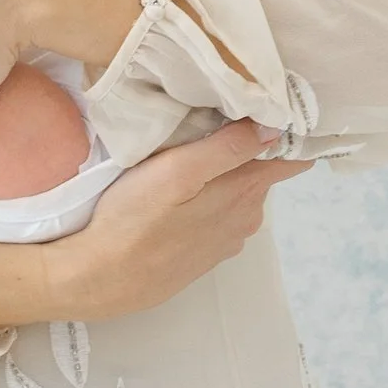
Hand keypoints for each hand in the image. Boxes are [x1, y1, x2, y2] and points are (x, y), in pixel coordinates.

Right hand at [0, 120, 309, 332]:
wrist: (96, 281)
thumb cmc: (132, 221)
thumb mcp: (177, 172)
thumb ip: (228, 148)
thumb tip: (276, 126)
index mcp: (246, 193)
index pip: (290, 159)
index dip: (289, 132)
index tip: (278, 107)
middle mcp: (246, 219)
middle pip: (260, 172)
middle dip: (248, 148)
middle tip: (217, 119)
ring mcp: (224, 241)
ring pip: (236, 194)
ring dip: (223, 175)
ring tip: (192, 154)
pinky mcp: (201, 256)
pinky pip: (216, 216)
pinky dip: (207, 201)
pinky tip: (179, 196)